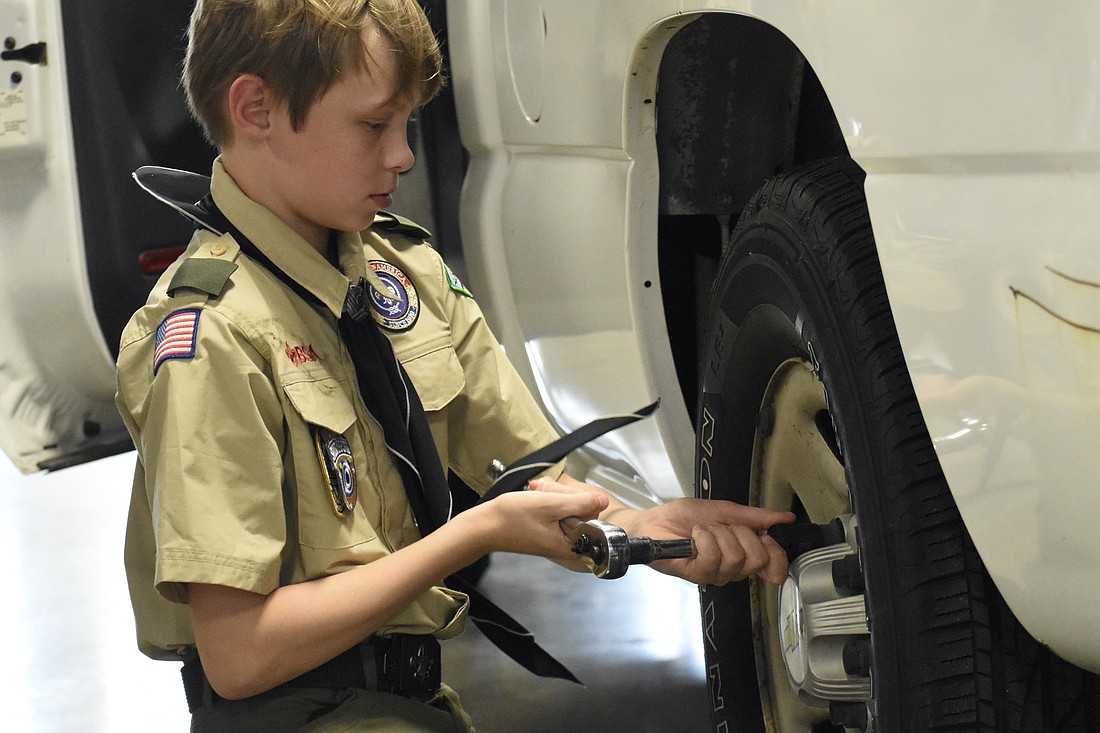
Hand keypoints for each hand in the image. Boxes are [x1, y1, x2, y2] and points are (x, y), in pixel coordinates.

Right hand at [465, 484, 608, 561]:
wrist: (484, 525)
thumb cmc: (513, 518)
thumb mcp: (550, 505)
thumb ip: (580, 503)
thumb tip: (603, 501)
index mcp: (573, 545)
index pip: (594, 517)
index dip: (579, 501)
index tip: (560, 497)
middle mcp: (568, 543)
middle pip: (582, 510)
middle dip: (563, 495)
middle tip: (543, 492)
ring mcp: (558, 535)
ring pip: (569, 505)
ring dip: (554, 494)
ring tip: (536, 493)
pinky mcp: (549, 528)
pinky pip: (558, 509)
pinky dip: (548, 499)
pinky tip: (535, 495)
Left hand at [619, 498, 793, 585]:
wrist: (655, 521)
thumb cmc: (685, 517)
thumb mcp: (726, 510)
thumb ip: (756, 516)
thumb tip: (786, 517)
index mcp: (743, 554)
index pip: (774, 567)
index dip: (776, 554)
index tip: (766, 537)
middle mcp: (732, 569)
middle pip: (758, 559)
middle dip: (742, 534)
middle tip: (723, 527)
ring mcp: (715, 574)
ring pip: (736, 557)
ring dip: (718, 534)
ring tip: (703, 531)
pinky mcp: (697, 574)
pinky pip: (713, 557)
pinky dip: (704, 538)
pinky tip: (695, 536)